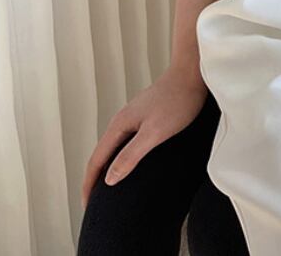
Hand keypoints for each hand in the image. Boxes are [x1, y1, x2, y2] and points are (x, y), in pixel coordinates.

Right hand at [80, 62, 207, 208]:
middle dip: (95, 178)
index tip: (87, 206)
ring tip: (109, 186)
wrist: (193, 73)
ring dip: (108, 166)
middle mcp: (122, 120)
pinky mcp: (147, 114)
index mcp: (119, 125)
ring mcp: (134, 116)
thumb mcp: (154, 133)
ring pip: (114, 146)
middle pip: (102, 153)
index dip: (90, 184)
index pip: (96, 160)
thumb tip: (108, 179)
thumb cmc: (177, 101)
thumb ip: (131, 155)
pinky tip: (131, 160)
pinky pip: (126, 140)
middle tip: (94, 203)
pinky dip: (122, 155)